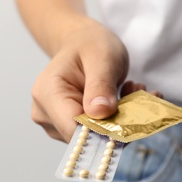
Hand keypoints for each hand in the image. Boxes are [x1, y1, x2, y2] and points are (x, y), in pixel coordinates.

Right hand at [31, 19, 127, 141]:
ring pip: (92, 137)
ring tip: (128, 92)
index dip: (103, 131)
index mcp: (47, 93)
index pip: (73, 128)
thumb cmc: (89, 45)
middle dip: (115, 122)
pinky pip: (93, 134)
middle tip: (137, 94)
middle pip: (83, 136)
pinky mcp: (65, 128)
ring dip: (117, 120)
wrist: (81, 43)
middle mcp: (44, 113)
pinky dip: (113, 121)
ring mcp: (54, 123)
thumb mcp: (102, 57)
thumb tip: (101, 113)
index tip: (132, 117)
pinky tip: (121, 99)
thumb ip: (101, 84)